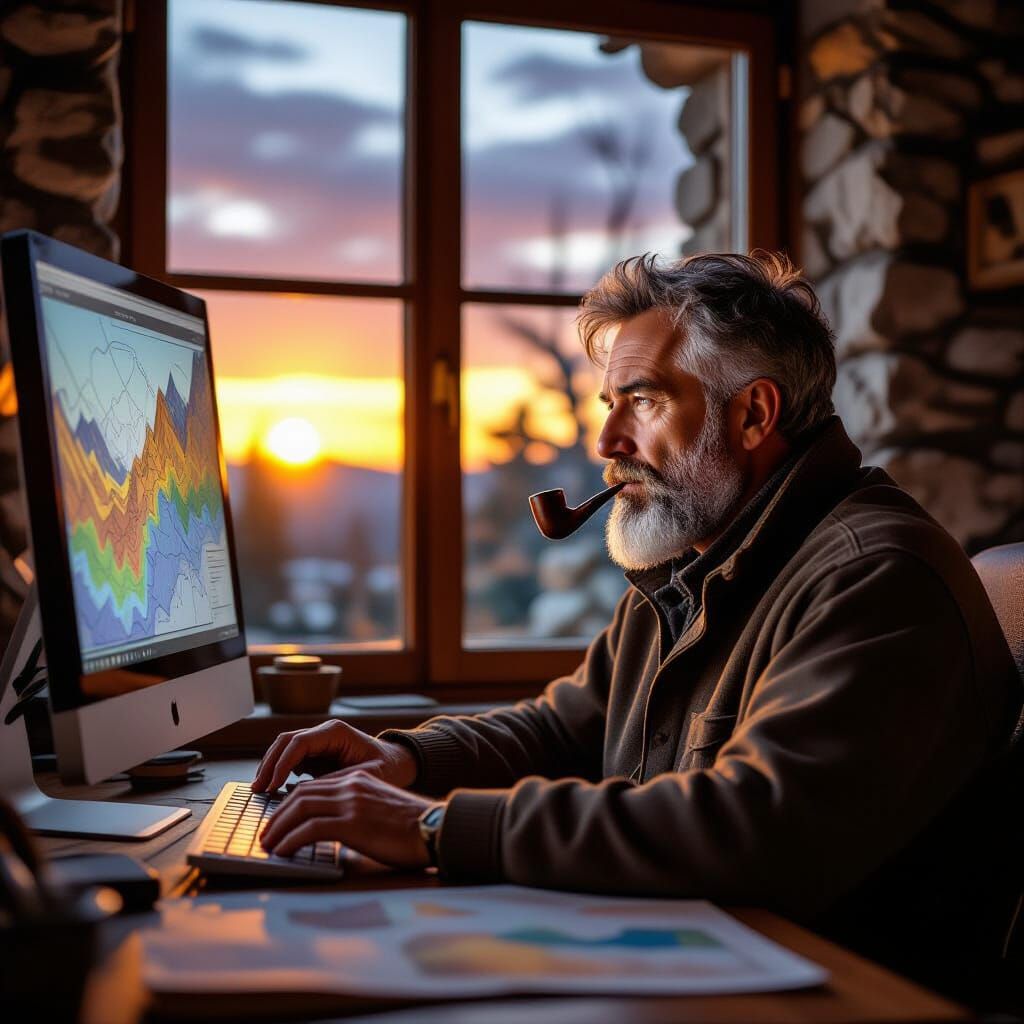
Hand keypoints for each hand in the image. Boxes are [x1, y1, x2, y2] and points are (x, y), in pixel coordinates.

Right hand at [252, 719, 416, 793]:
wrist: (397, 764)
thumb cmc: (387, 768)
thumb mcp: (367, 776)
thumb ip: (338, 781)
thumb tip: (306, 791)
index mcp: (336, 732)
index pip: (299, 742)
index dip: (282, 763)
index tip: (273, 785)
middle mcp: (324, 733)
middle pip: (286, 742)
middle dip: (270, 764)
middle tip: (258, 788)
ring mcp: (318, 742)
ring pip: (284, 748)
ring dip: (270, 767)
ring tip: (260, 789)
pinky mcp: (315, 755)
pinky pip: (290, 759)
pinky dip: (278, 771)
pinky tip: (273, 789)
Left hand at [258, 770, 434, 868]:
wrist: (435, 828)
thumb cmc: (413, 828)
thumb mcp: (380, 809)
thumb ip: (357, 811)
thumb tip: (334, 830)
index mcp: (358, 780)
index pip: (313, 787)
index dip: (290, 803)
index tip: (278, 820)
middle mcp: (351, 785)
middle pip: (301, 795)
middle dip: (277, 815)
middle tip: (266, 834)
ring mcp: (351, 802)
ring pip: (300, 808)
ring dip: (278, 827)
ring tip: (267, 844)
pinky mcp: (352, 823)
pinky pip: (310, 828)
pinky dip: (290, 840)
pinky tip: (282, 852)